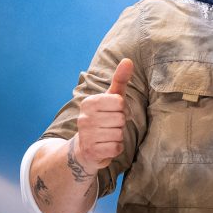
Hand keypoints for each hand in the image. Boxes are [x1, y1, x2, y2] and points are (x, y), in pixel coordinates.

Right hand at [73, 58, 132, 173]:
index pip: (119, 102)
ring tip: (107, 135)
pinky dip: (116, 148)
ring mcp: (86, 135)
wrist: (85, 148)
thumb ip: (120, 79)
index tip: (114, 112)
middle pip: (120, 118)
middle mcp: (84, 118)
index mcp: (89, 102)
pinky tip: (107, 146)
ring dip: (118, 136)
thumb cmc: (103, 118)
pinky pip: (116, 148)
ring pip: (119, 133)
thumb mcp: (112, 97)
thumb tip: (128, 60)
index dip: (122, 109)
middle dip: (120, 124)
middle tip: (111, 126)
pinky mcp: (91, 152)